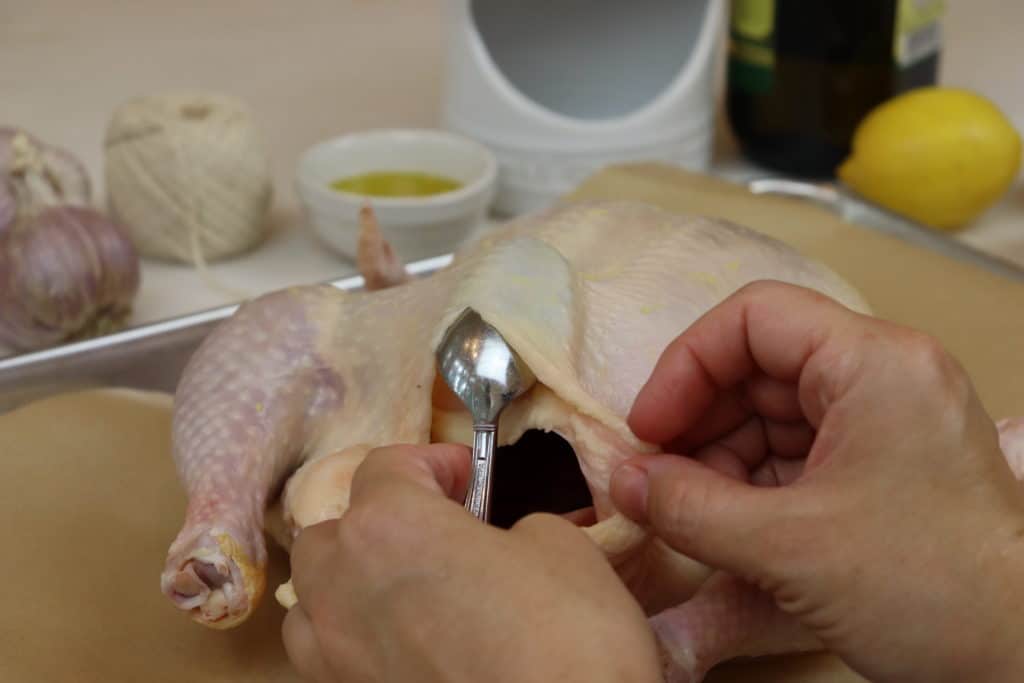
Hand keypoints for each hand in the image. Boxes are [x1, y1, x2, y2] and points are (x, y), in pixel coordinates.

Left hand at [282, 444, 660, 682]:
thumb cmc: (564, 633)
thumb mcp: (559, 546)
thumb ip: (517, 525)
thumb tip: (508, 538)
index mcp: (388, 524)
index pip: (387, 466)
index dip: (435, 462)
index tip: (472, 478)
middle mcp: (342, 584)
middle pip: (333, 530)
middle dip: (380, 519)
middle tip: (439, 529)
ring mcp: (335, 654)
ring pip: (313, 596)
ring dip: (349, 579)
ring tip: (405, 588)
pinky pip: (326, 656)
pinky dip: (349, 637)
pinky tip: (400, 643)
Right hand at [610, 281, 1023, 682]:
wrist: (1021, 664)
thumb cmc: (926, 589)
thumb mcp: (787, 546)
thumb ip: (688, 507)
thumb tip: (620, 480)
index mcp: (873, 362)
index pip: (754, 318)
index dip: (687, 366)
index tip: (649, 428)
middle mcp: (881, 376)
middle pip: (758, 367)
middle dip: (698, 422)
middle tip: (653, 479)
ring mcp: (884, 421)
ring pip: (772, 414)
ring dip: (719, 459)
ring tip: (685, 512)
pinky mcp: (881, 465)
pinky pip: (796, 453)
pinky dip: (751, 484)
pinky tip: (724, 523)